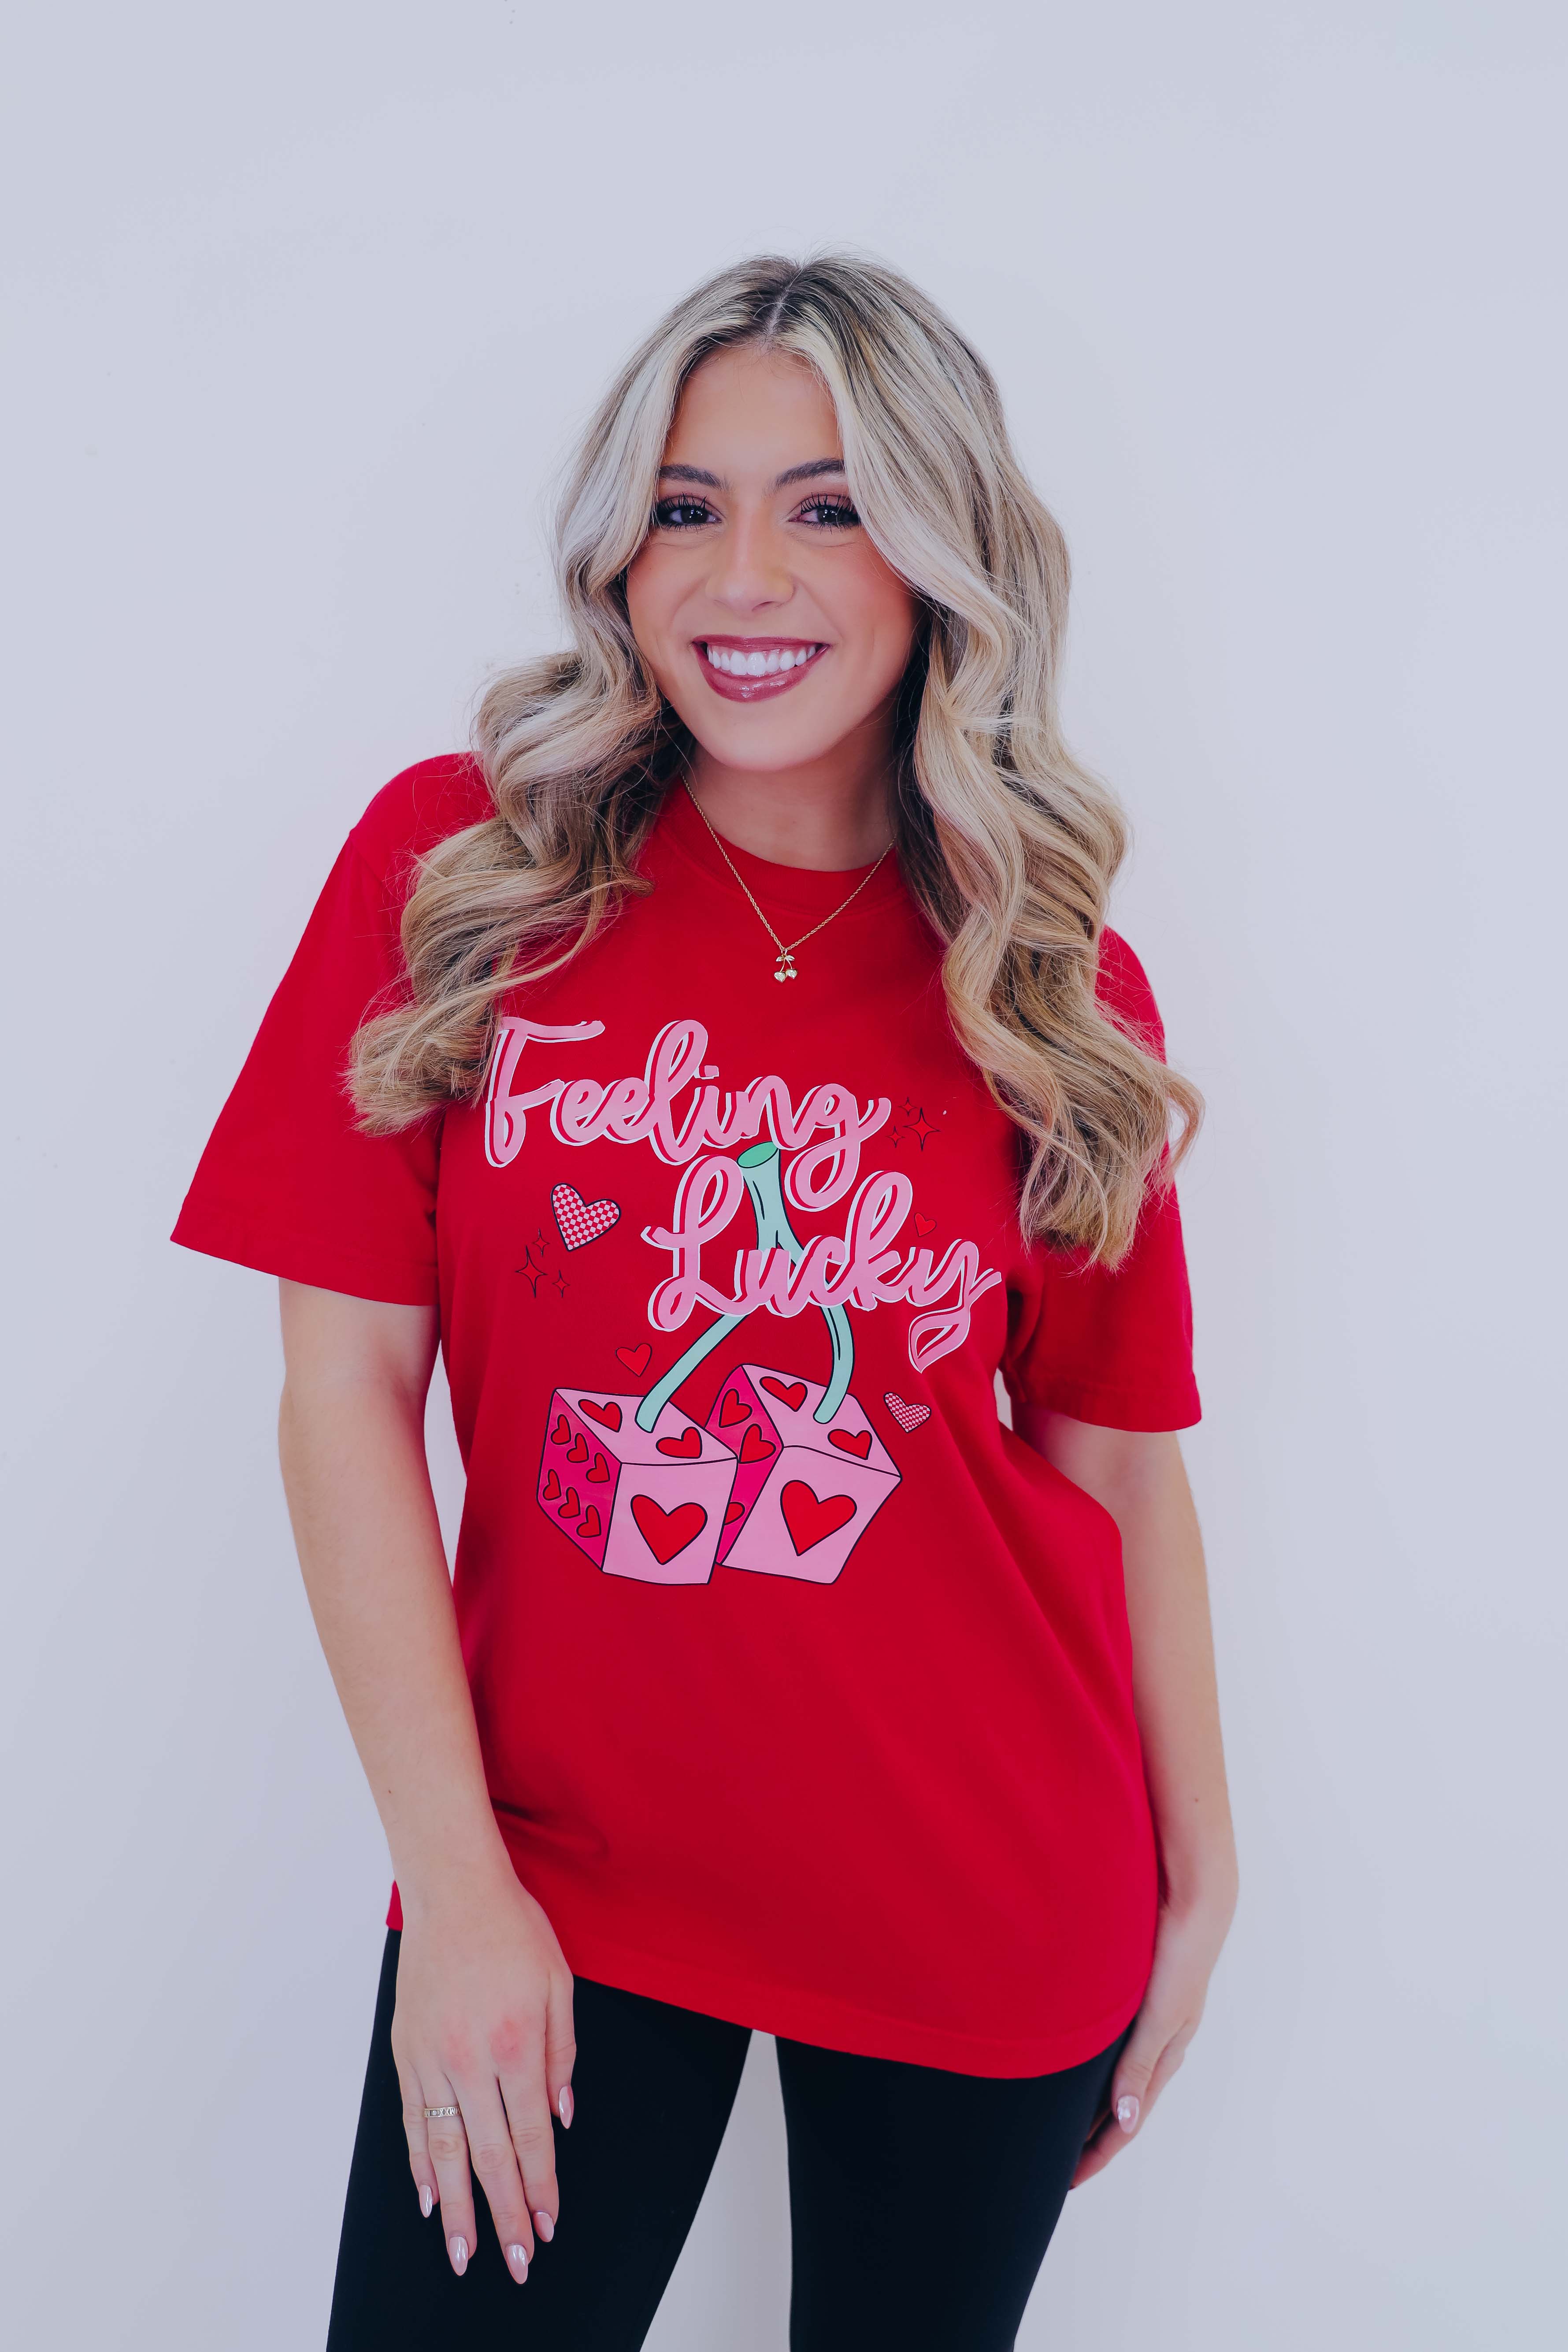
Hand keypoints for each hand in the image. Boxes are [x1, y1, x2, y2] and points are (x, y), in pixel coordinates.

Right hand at [391, 1867, 576, 2281]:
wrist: (453, 1889)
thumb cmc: (511, 1928)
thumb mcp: (558, 1983)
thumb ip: (561, 2054)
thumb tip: (560, 2116)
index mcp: (514, 2042)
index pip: (530, 2135)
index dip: (540, 2186)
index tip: (547, 2225)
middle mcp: (468, 2058)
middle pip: (487, 2155)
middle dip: (503, 2215)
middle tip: (513, 2261)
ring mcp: (431, 2057)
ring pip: (442, 2150)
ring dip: (457, 2208)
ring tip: (465, 2252)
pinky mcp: (406, 2051)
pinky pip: (413, 2120)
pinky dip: (419, 2164)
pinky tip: (430, 2198)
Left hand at [1072, 1883, 1233, 2186]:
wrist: (1190, 1898)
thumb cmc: (1181, 1957)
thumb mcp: (1161, 2016)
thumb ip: (1139, 2064)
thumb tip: (1121, 2120)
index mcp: (1165, 2053)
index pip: (1127, 2119)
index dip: (1099, 2150)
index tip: (1068, 2179)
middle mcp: (1153, 2039)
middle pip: (1117, 2101)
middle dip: (1090, 2134)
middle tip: (1054, 2161)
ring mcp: (1141, 2015)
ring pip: (1109, 2071)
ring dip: (1085, 2098)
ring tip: (1053, 2119)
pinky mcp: (1127, 1990)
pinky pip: (1105, 2039)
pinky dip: (1086, 2061)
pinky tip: (1066, 2059)